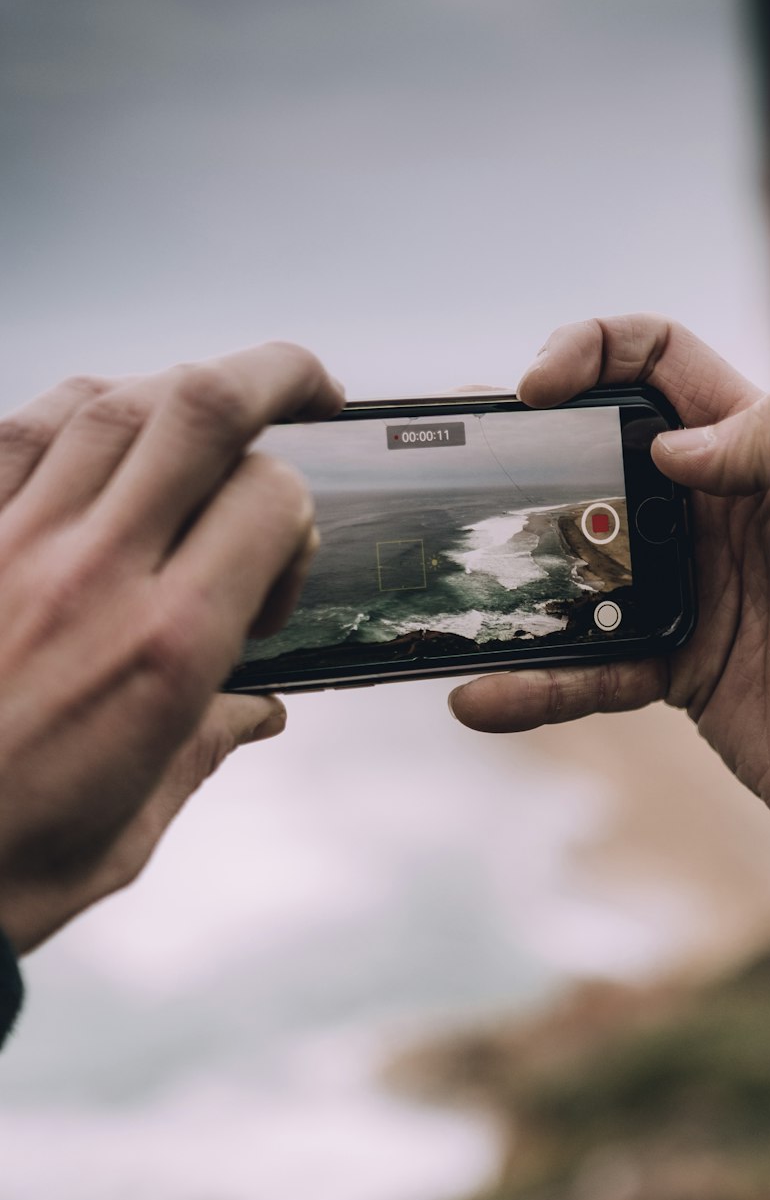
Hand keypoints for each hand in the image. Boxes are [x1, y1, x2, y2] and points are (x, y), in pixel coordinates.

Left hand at [0, 343, 342, 952]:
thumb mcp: (133, 825)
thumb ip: (205, 746)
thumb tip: (251, 713)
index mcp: (162, 649)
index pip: (270, 500)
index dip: (299, 515)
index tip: (279, 567)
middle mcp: (93, 573)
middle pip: (203, 409)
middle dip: (278, 374)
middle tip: (310, 386)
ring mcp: (13, 543)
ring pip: (110, 400)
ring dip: (174, 389)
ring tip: (203, 410)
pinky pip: (18, 429)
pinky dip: (73, 408)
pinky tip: (96, 423)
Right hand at [448, 315, 769, 902]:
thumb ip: (768, 445)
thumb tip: (668, 446)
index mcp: (753, 446)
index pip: (661, 360)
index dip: (594, 349)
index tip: (536, 387)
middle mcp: (711, 508)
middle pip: (596, 454)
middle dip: (524, 451)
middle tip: (462, 464)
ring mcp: (687, 587)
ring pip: (574, 565)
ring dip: (512, 574)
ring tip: (450, 584)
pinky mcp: (674, 668)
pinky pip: (586, 667)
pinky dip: (534, 683)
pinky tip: (483, 694)